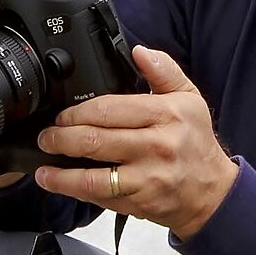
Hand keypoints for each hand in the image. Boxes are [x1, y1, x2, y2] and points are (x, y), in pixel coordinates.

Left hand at [33, 47, 238, 237]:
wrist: (212, 192)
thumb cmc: (197, 144)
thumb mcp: (189, 99)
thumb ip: (164, 71)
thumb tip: (140, 51)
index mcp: (166, 115)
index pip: (109, 109)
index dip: (78, 112)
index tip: (64, 115)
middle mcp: (156, 146)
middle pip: (94, 140)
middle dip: (61, 138)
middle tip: (48, 137)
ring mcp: (147, 178)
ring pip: (92, 176)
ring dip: (60, 173)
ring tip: (43, 168)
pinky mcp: (140, 203)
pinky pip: (100, 197)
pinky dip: (76, 192)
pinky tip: (60, 185)